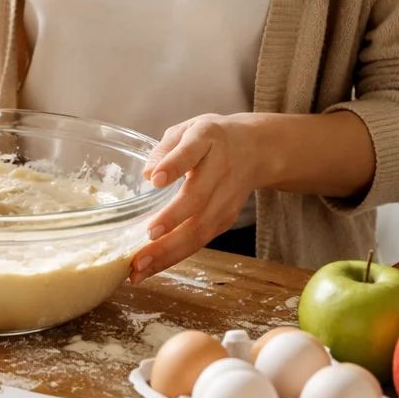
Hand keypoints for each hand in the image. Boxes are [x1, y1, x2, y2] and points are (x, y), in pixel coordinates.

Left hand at [130, 113, 264, 281]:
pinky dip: (175, 256)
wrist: (258, 150)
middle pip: (196, 199)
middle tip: (146, 238)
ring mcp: (226, 199)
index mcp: (207, 140)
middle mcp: (220, 171)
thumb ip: (166, 148)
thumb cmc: (212, 139)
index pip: (191, 152)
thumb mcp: (188, 129)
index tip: (155, 180)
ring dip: (169, 251)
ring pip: (199, 228)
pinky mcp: (226, 220)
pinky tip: (151, 267)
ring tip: (139, 268)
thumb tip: (148, 174)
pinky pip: (200, 240)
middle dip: (171, 221)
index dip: (174, 166)